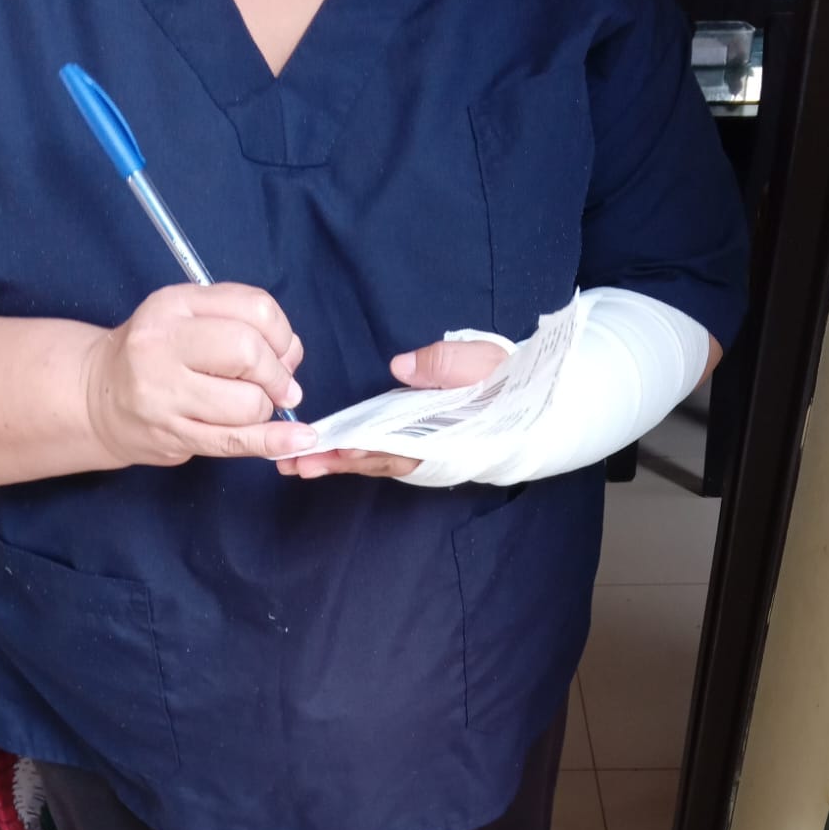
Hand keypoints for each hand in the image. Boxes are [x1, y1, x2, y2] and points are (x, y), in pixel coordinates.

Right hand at [83, 284, 315, 467]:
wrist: (97, 397)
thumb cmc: (156, 354)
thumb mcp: (188, 317)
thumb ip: (243, 323)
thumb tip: (292, 355)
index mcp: (174, 305)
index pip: (254, 309)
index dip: (283, 334)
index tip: (281, 352)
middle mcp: (163, 344)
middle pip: (249, 352)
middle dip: (277, 374)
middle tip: (278, 387)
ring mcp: (164, 394)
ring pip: (248, 403)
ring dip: (265, 409)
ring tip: (250, 407)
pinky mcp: (172, 435)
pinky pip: (235, 440)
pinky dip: (273, 441)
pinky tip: (298, 438)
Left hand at [277, 336, 509, 479]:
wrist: (536, 404)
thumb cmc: (509, 382)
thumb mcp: (479, 364)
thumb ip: (441, 366)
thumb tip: (399, 368)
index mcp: (443, 433)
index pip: (396, 444)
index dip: (364, 448)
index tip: (334, 449)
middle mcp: (429, 450)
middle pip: (375, 460)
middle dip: (334, 463)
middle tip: (293, 463)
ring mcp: (423, 452)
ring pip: (374, 462)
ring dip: (336, 464)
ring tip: (296, 465)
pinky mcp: (419, 446)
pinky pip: (381, 456)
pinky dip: (353, 458)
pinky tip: (328, 457)